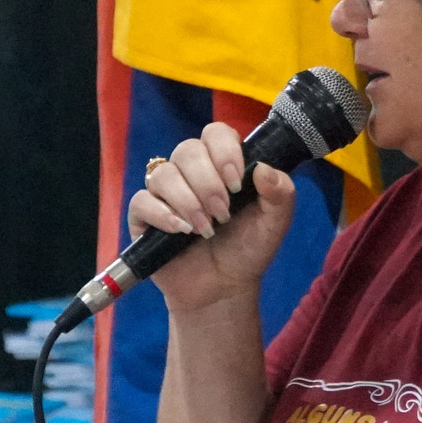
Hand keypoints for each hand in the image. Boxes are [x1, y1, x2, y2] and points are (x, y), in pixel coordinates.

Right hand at [126, 122, 297, 313]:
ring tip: (205, 229)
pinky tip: (181, 231)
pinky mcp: (144, 217)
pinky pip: (141, 201)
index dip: (224, 151)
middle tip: (223, 213)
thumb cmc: (247, 250)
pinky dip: (162, 214)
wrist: (224, 289)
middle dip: (208, 182)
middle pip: (187, 150)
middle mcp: (191, 172)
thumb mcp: (274, 224)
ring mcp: (165, 193)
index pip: (216, 133)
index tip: (237, 182)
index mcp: (221, 164)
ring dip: (188, 201)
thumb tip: (264, 169)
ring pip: (163, 174)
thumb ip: (280, 194)